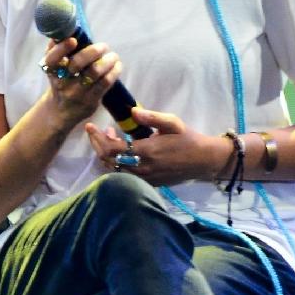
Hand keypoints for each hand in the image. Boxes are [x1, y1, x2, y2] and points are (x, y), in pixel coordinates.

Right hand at [39, 36, 121, 127]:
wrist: (61, 110)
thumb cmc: (60, 81)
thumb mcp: (53, 68)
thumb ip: (55, 50)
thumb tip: (64, 31)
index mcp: (51, 71)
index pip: (53, 59)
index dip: (62, 48)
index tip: (73, 40)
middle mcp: (62, 83)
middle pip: (78, 64)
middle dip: (93, 51)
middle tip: (103, 46)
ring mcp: (77, 93)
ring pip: (95, 73)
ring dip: (108, 61)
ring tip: (113, 56)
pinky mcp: (90, 101)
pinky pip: (105, 83)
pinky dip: (114, 72)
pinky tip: (117, 66)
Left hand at [85, 107, 228, 185]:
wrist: (203, 161)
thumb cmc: (187, 139)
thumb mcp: (172, 123)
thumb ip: (151, 117)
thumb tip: (132, 111)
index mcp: (146, 152)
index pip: (111, 149)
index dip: (97, 138)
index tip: (90, 126)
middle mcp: (142, 168)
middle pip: (108, 161)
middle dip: (98, 144)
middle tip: (98, 130)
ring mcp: (144, 178)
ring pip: (114, 169)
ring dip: (107, 153)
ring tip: (111, 137)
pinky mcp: (148, 183)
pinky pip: (124, 175)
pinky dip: (116, 163)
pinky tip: (121, 150)